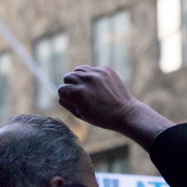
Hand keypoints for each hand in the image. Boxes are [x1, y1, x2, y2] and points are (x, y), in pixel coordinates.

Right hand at [58, 66, 172, 149]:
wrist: (125, 113)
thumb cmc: (101, 118)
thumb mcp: (80, 114)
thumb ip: (67, 102)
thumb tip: (62, 93)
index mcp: (79, 94)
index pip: (61, 89)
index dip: (65, 97)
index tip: (73, 103)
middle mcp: (87, 80)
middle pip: (67, 77)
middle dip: (70, 86)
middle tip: (79, 95)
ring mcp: (97, 73)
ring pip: (77, 70)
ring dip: (78, 79)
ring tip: (86, 88)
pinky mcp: (105, 70)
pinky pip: (90, 69)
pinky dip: (90, 76)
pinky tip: (97, 86)